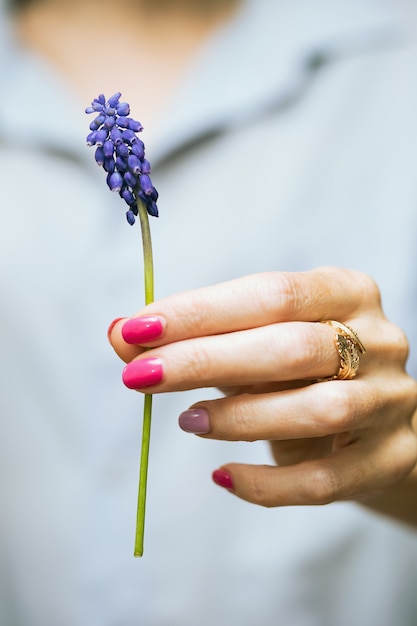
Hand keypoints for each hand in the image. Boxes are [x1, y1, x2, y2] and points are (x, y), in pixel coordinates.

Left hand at [108, 267, 416, 518]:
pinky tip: (223, 476)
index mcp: (345, 291)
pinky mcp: (392, 458)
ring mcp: (391, 400)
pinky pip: (328, 480)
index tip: (138, 327)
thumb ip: (193, 336)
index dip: (202, 311)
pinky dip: (269, 485)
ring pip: (317, 411)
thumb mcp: (253, 340)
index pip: (272, 293)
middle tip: (141, 375)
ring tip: (187, 421)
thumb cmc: (300, 369)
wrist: (368, 419)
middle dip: (207, 361)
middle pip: (292, 348)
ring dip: (240, 417)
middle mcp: (378, 339)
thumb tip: (121, 334)